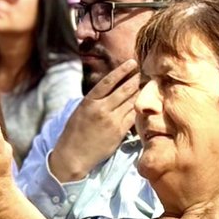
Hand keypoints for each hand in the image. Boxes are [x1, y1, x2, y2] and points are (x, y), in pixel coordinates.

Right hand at [47, 59, 138, 183]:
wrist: (73, 155)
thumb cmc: (74, 132)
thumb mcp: (80, 111)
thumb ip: (94, 100)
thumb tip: (110, 89)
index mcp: (89, 101)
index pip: (108, 81)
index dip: (122, 70)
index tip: (132, 63)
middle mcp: (101, 109)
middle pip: (124, 90)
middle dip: (135, 79)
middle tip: (143, 72)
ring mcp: (112, 121)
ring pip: (131, 102)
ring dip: (139, 92)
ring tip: (146, 85)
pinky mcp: (119, 132)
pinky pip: (133, 116)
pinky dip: (138, 108)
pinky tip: (143, 103)